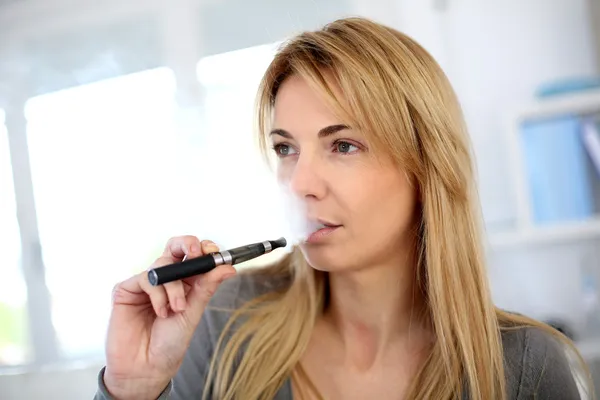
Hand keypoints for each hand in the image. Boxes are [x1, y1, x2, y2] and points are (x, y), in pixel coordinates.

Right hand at [103, 236, 235, 399]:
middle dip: (187, 243)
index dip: (204, 249)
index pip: (194, 255)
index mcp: (186, 283)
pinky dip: (157, 295)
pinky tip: (160, 312)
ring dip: (174, 288)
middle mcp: (166, 280)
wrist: (147, 367)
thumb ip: (207, 286)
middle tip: (196, 252)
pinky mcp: (127, 289)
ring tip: (176, 309)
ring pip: (163, 265)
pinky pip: (145, 279)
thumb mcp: (194, 311)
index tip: (214, 253)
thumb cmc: (170, 342)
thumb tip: (228, 268)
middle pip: (175, 247)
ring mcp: (146, 283)